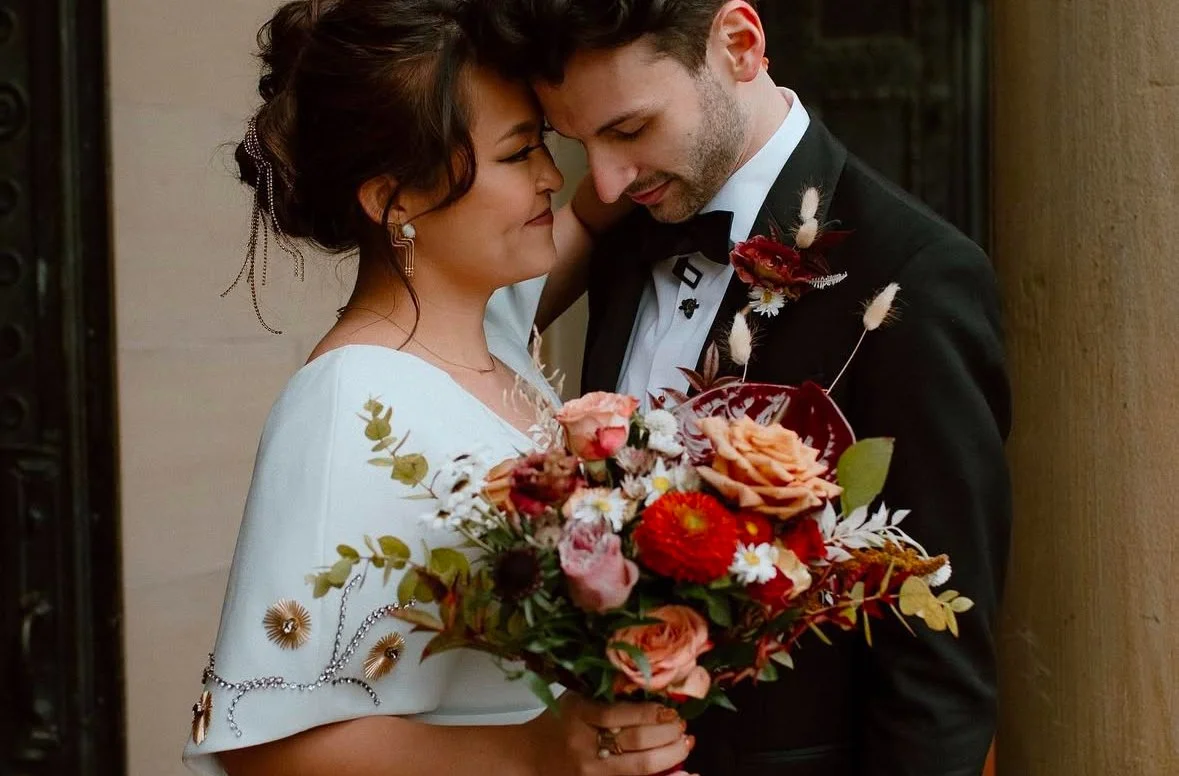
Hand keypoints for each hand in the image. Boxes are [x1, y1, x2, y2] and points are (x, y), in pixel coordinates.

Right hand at [523, 693, 694, 775]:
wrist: (528, 757)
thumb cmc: (556, 724)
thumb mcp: (576, 701)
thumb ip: (607, 696)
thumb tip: (655, 693)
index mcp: (578, 715)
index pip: (620, 714)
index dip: (651, 713)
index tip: (671, 710)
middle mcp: (583, 746)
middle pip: (634, 741)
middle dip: (666, 734)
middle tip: (682, 728)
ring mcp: (590, 772)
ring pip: (638, 767)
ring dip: (669, 756)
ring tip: (684, 744)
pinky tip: (685, 774)